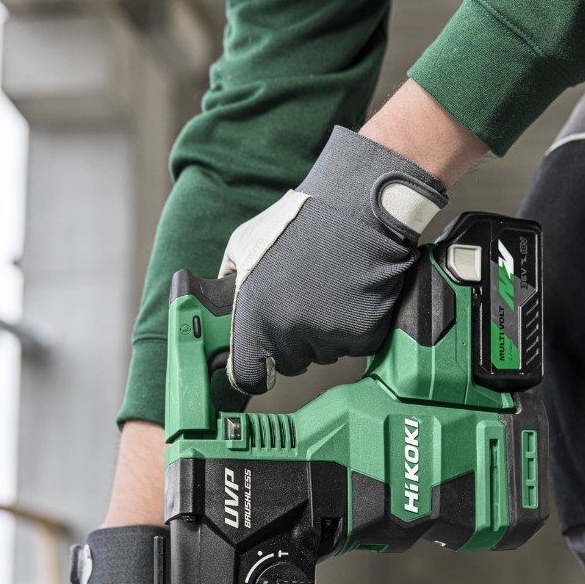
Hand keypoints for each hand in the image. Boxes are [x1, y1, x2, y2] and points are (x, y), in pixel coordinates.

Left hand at [221, 125, 447, 394]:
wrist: (356, 206)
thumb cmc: (300, 220)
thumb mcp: (244, 244)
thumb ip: (229, 281)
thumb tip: (220, 304)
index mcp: (255, 317)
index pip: (248, 377)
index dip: (253, 369)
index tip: (259, 360)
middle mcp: (290, 332)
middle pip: (290, 364)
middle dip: (292, 341)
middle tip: (301, 303)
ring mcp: (329, 336)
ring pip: (324, 352)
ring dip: (324, 332)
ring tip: (329, 289)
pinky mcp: (363, 335)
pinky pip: (355, 345)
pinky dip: (355, 327)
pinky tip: (351, 294)